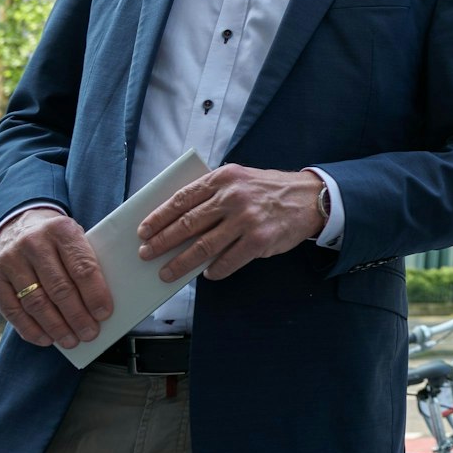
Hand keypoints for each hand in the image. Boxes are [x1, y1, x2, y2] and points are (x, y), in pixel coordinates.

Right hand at [0, 210, 112, 350]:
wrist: (17, 225)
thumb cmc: (57, 240)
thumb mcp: (75, 238)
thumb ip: (86, 263)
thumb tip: (99, 306)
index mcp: (61, 230)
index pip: (82, 267)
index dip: (94, 294)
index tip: (104, 314)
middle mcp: (33, 242)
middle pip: (59, 288)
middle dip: (76, 316)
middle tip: (89, 333)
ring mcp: (9, 259)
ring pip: (36, 302)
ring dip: (55, 327)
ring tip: (70, 340)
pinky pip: (12, 310)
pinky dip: (30, 329)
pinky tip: (45, 339)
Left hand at [137, 165, 324, 279]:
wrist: (309, 197)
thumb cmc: (268, 190)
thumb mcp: (240, 179)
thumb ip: (212, 193)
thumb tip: (177, 220)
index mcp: (224, 178)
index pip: (182, 199)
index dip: (159, 217)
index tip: (143, 231)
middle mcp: (233, 197)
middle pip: (187, 224)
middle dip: (162, 242)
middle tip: (146, 254)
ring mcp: (246, 220)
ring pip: (203, 246)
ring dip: (180, 263)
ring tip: (166, 273)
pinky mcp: (259, 240)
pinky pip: (227, 261)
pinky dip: (213, 271)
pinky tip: (206, 274)